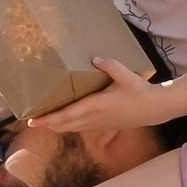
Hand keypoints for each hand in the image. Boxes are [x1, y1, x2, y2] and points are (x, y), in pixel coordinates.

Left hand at [28, 58, 174, 132]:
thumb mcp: (128, 77)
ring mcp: (98, 123)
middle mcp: (94, 118)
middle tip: (31, 120)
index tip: (32, 121)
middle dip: (47, 124)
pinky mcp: (102, 125)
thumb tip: (95, 58)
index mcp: (96, 106)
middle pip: (64, 125)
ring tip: (43, 121)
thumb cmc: (141, 92)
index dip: (48, 119)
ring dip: (56, 126)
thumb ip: (112, 66)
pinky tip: (64, 121)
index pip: (66, 115)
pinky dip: (67, 125)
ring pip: (71, 128)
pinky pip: (79, 127)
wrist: (155, 109)